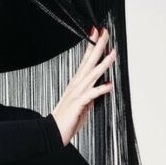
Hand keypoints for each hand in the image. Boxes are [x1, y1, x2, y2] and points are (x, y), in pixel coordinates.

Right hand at [51, 26, 115, 145]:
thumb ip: (90, 94)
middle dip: (98, 46)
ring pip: (92, 75)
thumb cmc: (66, 120)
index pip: (85, 60)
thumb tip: (100, 89)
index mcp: (76, 83)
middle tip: (105, 33)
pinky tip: (109, 85)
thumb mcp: (82, 103)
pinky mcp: (78, 104)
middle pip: (89, 62)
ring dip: (103, 64)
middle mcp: (76, 85)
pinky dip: (100, 89)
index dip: (92, 46)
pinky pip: (91, 95)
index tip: (97, 33)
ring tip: (113, 54)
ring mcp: (77, 94)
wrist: (53, 132)